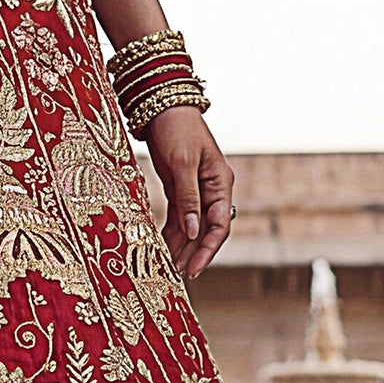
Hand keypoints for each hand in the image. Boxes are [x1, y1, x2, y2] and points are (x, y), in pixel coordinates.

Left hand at [146, 106, 233, 278]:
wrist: (162, 108)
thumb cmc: (177, 130)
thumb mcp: (182, 164)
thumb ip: (188, 198)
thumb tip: (192, 232)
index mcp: (221, 183)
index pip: (219, 225)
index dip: (207, 249)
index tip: (194, 268)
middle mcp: (212, 190)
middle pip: (206, 230)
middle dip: (194, 252)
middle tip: (179, 274)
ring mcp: (196, 191)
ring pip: (192, 227)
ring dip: (182, 246)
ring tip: (169, 267)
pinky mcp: (179, 189)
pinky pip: (178, 217)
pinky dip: (171, 233)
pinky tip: (163, 248)